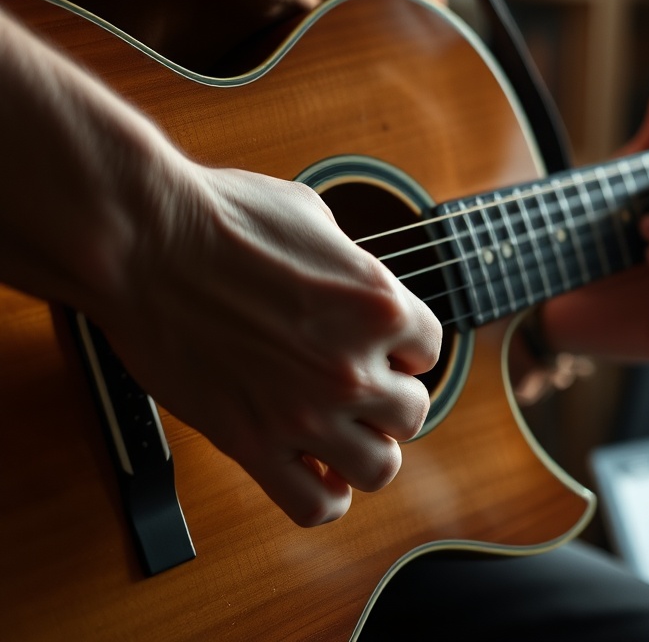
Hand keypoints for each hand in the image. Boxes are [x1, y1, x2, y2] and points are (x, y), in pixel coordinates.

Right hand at [0, 10, 439, 526]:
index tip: (384, 349)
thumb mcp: (313, 217)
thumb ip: (350, 265)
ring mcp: (305, 413)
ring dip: (369, 451)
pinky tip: (316, 475)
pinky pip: (313, 506)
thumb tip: (356, 282)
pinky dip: (324, 498)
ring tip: (346, 435)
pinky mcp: (252, 444)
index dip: (406, 348)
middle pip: (413, 412)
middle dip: (390, 400)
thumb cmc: (220, 217)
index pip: (430, 348)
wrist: (144, 244)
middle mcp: (353, 366)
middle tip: (362, 390)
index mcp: (378, 305)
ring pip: (379, 467)